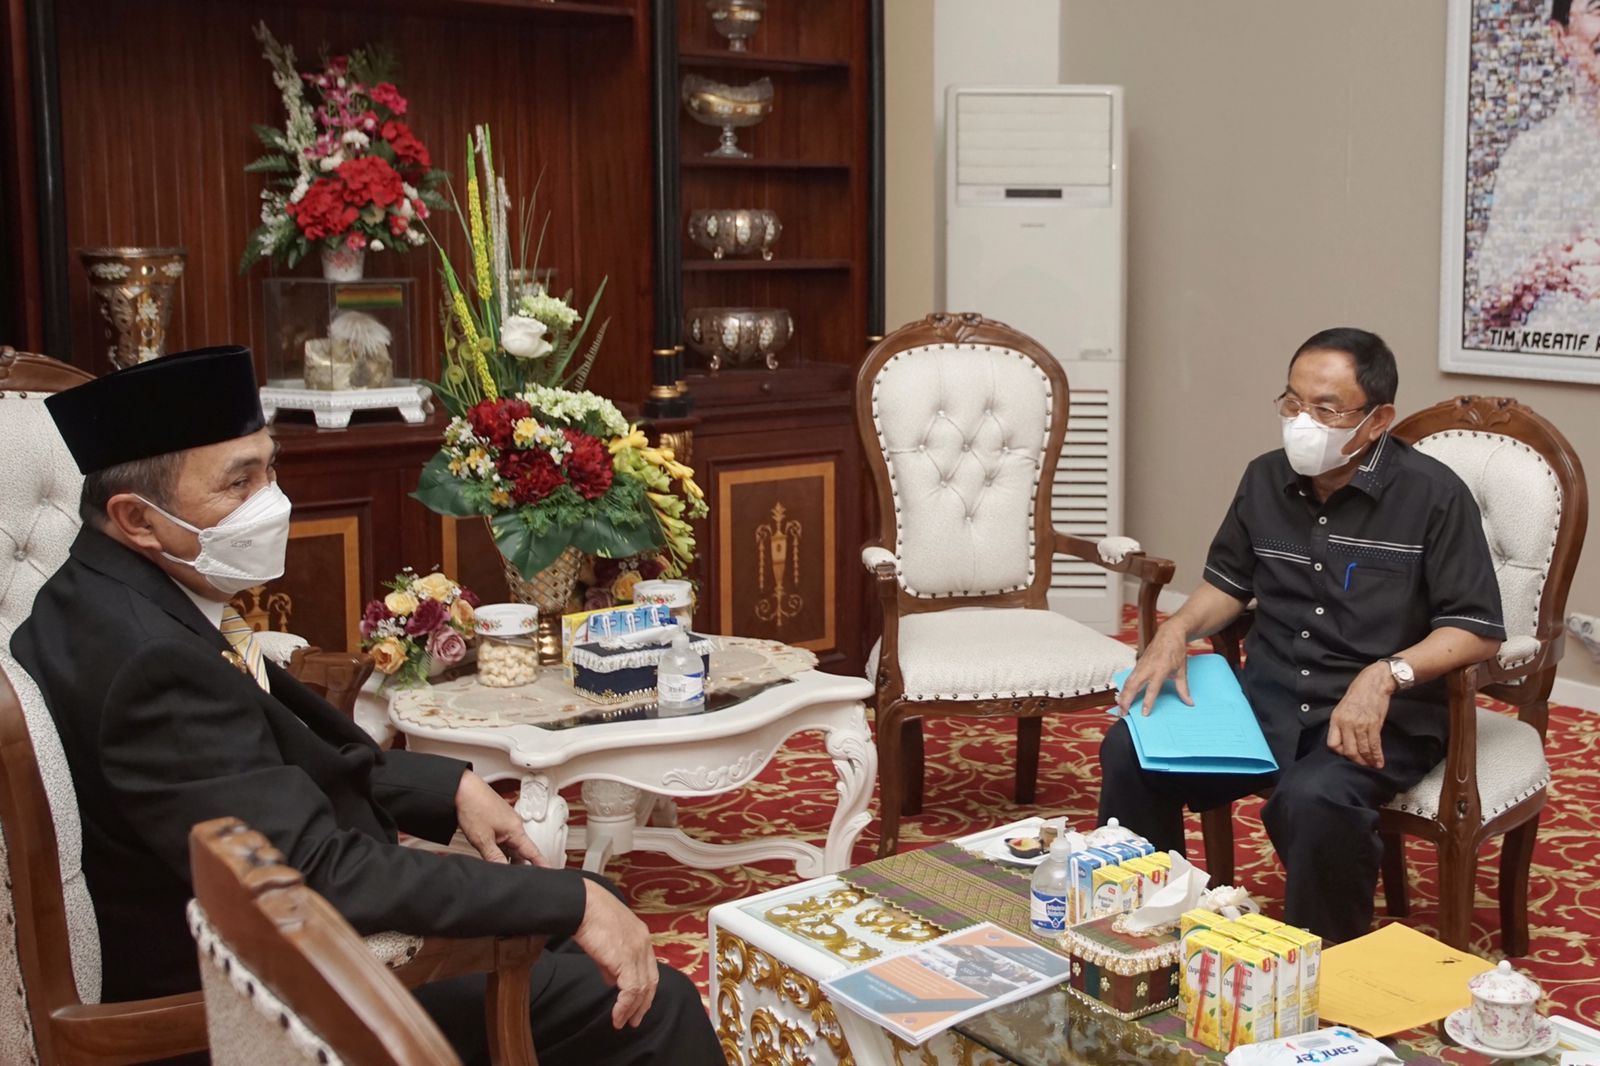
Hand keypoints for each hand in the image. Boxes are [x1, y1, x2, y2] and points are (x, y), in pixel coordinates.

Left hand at [454, 772, 549, 866]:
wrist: (461, 788)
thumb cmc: (473, 806)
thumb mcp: (483, 839)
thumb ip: (494, 858)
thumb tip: (502, 871)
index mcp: (515, 829)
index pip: (533, 852)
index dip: (542, 863)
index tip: (550, 871)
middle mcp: (513, 825)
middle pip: (521, 851)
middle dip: (520, 865)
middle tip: (516, 877)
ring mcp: (504, 822)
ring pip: (511, 845)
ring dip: (508, 857)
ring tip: (501, 867)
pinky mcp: (496, 820)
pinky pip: (503, 839)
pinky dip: (500, 848)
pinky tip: (491, 854)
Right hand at [574, 880, 659, 1028]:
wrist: (582, 904)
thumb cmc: (590, 916)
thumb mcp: (607, 940)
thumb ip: (612, 962)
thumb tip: (613, 982)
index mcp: (642, 936)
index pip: (649, 969)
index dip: (645, 990)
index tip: (637, 1004)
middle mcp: (644, 943)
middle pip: (651, 981)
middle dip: (643, 1004)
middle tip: (634, 1020)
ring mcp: (637, 950)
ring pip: (642, 988)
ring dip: (632, 1009)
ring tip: (622, 1022)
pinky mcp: (626, 959)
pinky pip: (631, 990)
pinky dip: (624, 1006)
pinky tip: (617, 1015)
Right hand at [1114, 623, 1192, 716]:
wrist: (1169, 634)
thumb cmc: (1176, 651)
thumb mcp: (1182, 671)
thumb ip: (1183, 688)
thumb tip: (1189, 702)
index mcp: (1160, 670)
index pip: (1152, 689)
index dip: (1148, 702)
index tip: (1144, 713)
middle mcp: (1148, 668)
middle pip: (1133, 686)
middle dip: (1126, 700)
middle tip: (1123, 713)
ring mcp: (1141, 666)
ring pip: (1128, 682)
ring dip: (1122, 695)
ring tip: (1120, 707)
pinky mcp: (1138, 664)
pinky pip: (1129, 678)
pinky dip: (1124, 688)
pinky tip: (1122, 696)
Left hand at [1326, 665, 1394, 768]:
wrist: (1374, 683)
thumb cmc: (1359, 693)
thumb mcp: (1343, 707)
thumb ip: (1342, 723)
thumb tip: (1345, 739)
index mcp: (1336, 719)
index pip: (1332, 744)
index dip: (1340, 752)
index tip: (1347, 754)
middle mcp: (1346, 723)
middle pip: (1348, 750)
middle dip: (1356, 760)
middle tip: (1362, 764)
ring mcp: (1360, 725)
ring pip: (1362, 750)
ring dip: (1368, 760)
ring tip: (1372, 765)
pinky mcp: (1374, 724)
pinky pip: (1374, 745)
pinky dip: (1377, 756)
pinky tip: (1379, 762)